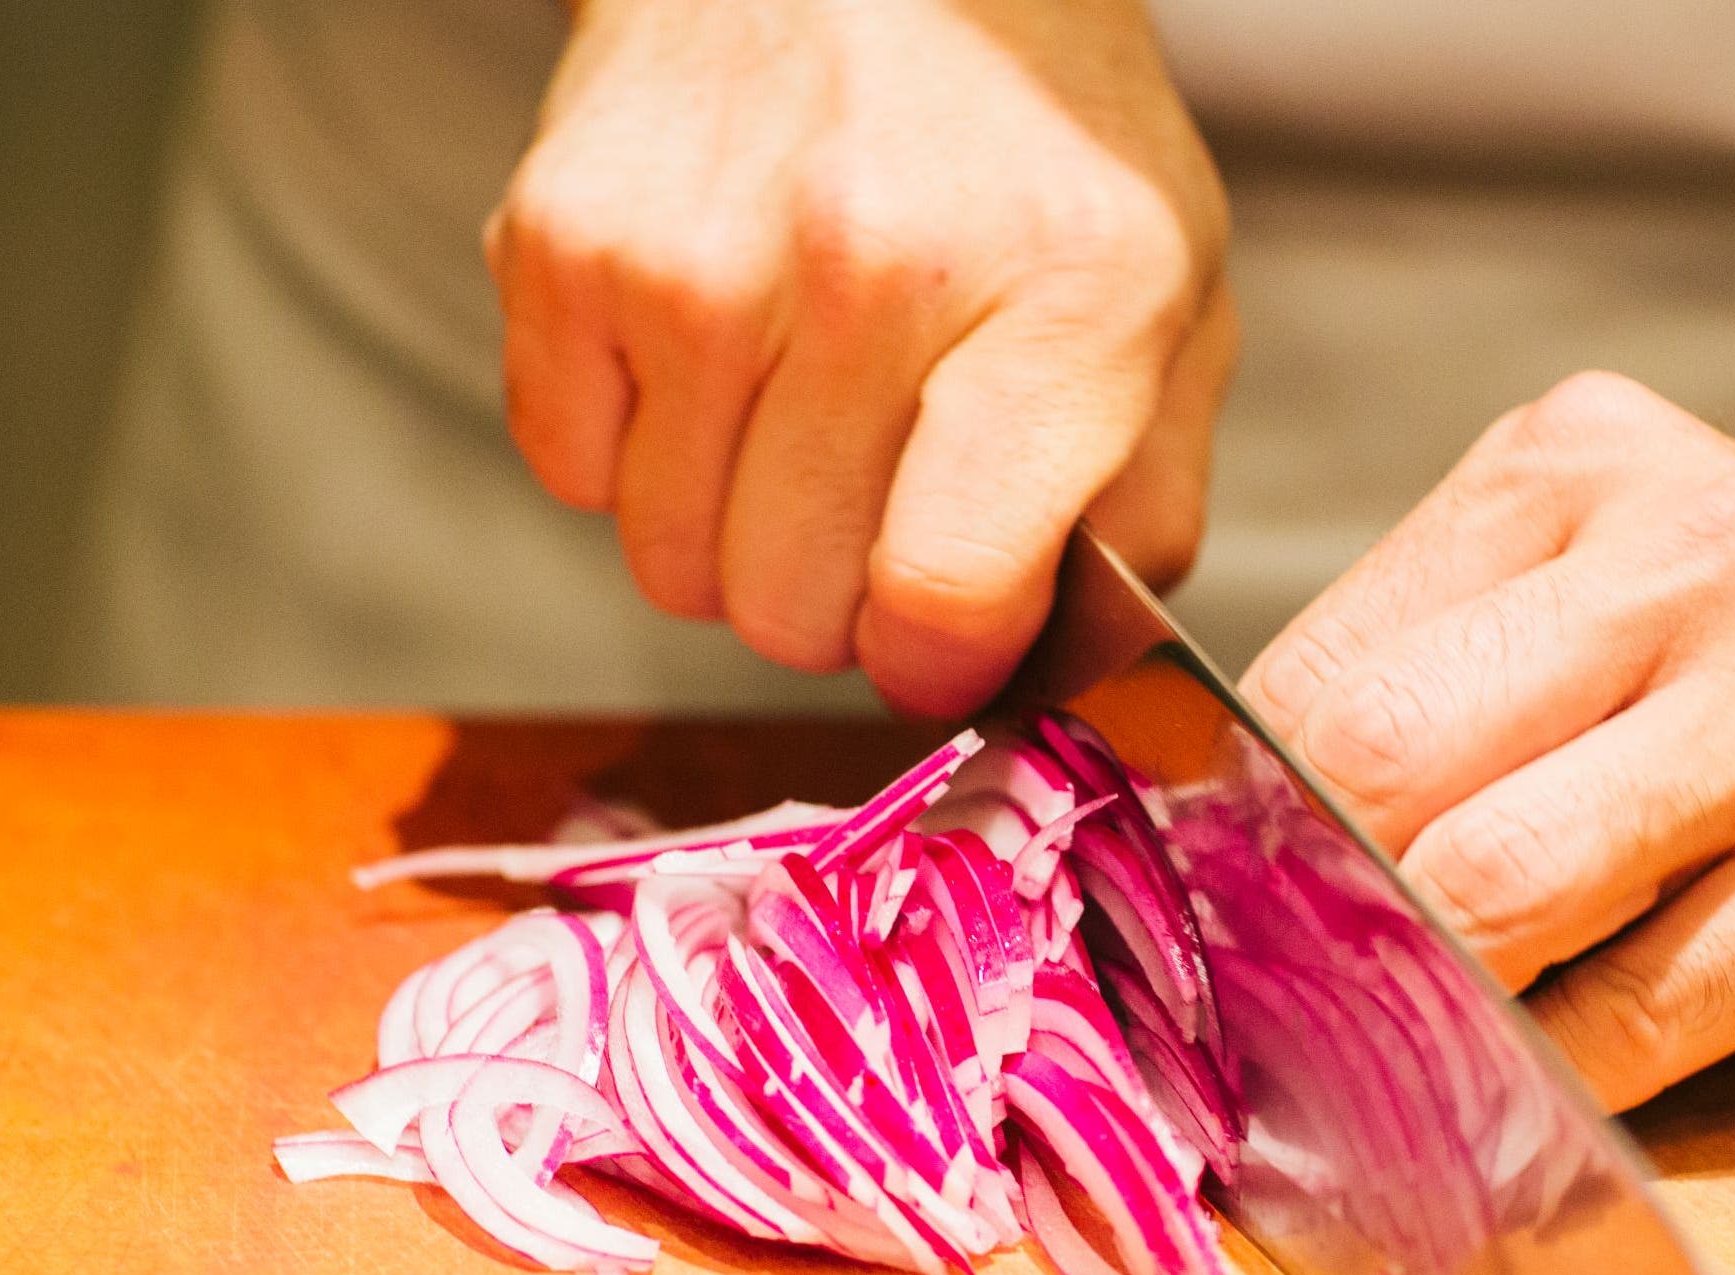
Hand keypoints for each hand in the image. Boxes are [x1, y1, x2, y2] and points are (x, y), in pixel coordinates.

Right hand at [487, 0, 1231, 713]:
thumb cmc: (1028, 143)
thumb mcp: (1170, 299)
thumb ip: (1143, 509)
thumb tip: (1049, 672)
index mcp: (1060, 298)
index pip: (945, 595)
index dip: (937, 661)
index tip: (942, 633)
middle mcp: (870, 268)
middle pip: (792, 612)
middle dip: (838, 598)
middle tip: (875, 492)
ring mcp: (696, 256)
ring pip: (673, 567)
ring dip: (732, 531)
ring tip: (796, 407)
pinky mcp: (565, 241)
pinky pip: (573, 476)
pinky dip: (636, 451)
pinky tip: (708, 351)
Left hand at [1246, 374, 1734, 1108]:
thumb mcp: (1618, 583)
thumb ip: (1445, 674)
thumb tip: (1221, 850)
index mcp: (1574, 469)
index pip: (1321, 661)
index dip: (1228, 813)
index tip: (1196, 914)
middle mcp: (1681, 564)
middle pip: (1376, 761)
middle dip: (1290, 910)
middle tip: (1251, 1005)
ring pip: (1487, 891)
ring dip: (1401, 1004)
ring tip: (1369, 1055)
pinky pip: (1632, 1019)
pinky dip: (1536, 1089)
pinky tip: (1506, 1110)